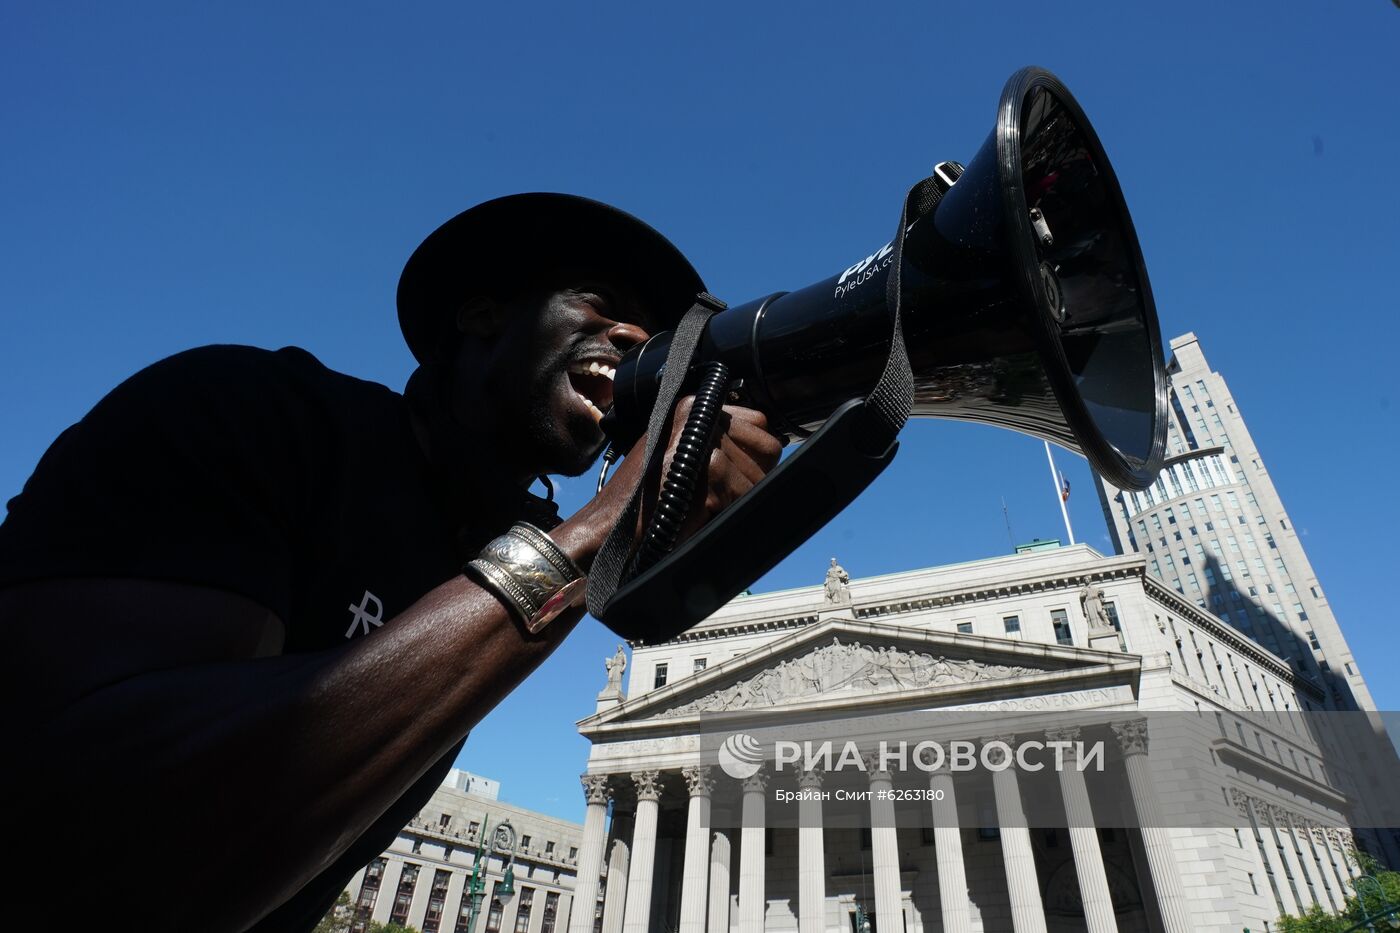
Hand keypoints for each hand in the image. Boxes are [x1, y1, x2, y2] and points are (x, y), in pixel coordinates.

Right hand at [561, 397, 782, 567]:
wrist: (608, 527)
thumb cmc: (643, 500)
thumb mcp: (678, 456)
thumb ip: (715, 443)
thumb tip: (766, 449)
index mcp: (691, 405)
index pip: (760, 422)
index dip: (754, 456)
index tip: (735, 476)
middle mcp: (697, 412)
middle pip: (767, 446)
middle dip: (754, 477)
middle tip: (723, 495)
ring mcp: (700, 437)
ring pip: (758, 473)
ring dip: (740, 498)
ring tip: (706, 506)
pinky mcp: (704, 467)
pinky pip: (744, 493)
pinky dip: (728, 511)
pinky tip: (700, 513)